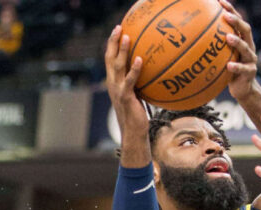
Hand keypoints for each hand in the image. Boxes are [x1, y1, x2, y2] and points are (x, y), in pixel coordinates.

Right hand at [105, 25, 149, 147]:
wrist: (133, 132)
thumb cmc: (137, 115)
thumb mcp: (137, 96)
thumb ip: (138, 84)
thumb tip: (151, 73)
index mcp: (114, 82)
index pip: (110, 59)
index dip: (112, 44)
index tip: (117, 30)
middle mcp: (112, 84)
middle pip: (110, 58)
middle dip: (113, 42)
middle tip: (119, 27)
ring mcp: (117, 90)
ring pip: (118, 66)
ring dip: (122, 50)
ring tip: (127, 37)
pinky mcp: (126, 97)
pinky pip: (130, 80)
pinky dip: (134, 69)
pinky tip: (140, 59)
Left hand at [219, 0, 257, 100]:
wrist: (242, 90)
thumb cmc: (227, 71)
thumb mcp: (221, 57)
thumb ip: (213, 47)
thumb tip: (189, 37)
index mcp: (243, 41)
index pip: (238, 21)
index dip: (231, 10)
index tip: (220, 1)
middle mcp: (249, 47)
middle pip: (246, 30)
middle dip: (236, 21)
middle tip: (225, 15)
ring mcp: (251, 60)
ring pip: (246, 49)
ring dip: (237, 42)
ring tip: (228, 38)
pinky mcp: (250, 73)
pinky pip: (243, 69)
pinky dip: (236, 67)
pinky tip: (229, 66)